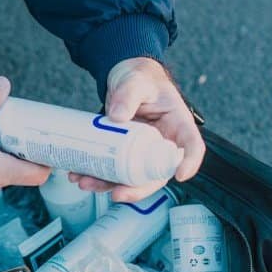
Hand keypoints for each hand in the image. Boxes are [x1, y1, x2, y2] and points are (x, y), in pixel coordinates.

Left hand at [69, 57, 204, 202]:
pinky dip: (97, 175)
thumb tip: (118, 116)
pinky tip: (79, 174)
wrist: (123, 78)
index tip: (180, 175)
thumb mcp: (135, 81)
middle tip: (117, 194)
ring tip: (85, 182)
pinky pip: (114, 169)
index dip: (190, 162)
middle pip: (158, 174)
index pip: (192, 146)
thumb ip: (128, 94)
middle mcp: (163, 142)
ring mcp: (142, 151)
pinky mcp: (124, 153)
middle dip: (137, 189)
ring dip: (109, 185)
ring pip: (132, 177)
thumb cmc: (139, 77)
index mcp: (178, 124)